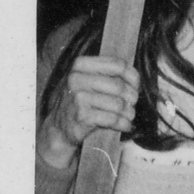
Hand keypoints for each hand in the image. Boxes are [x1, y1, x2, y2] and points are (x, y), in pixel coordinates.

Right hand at [38, 55, 139, 169]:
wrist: (57, 129)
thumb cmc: (78, 102)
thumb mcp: (86, 80)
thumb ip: (107, 74)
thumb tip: (135, 78)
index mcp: (80, 65)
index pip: (117, 64)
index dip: (132, 76)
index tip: (136, 86)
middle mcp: (76, 78)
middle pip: (119, 86)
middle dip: (132, 97)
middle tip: (133, 104)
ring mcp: (78, 97)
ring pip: (118, 103)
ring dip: (129, 112)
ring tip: (129, 116)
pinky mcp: (82, 116)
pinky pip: (112, 119)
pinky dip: (122, 124)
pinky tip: (124, 125)